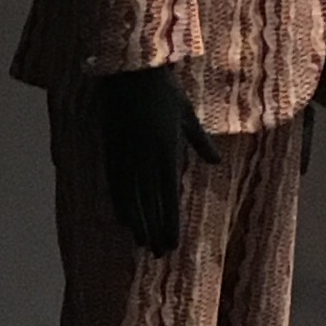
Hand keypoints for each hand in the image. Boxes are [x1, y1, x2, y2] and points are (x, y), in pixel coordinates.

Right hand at [94, 63, 218, 255]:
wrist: (130, 72)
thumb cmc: (164, 90)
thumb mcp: (187, 115)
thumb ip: (200, 142)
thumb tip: (215, 162)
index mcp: (166, 152)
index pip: (169, 197)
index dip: (170, 222)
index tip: (172, 243)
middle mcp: (145, 159)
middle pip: (150, 204)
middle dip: (155, 230)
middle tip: (158, 253)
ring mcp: (126, 156)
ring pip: (131, 198)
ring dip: (137, 223)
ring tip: (141, 243)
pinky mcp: (111, 149)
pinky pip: (114, 183)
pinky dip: (118, 203)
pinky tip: (121, 218)